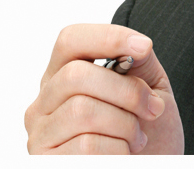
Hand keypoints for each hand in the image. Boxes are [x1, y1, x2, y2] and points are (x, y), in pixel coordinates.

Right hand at [25, 24, 183, 153]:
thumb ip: (139, 61)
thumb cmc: (148, 126)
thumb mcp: (150, 85)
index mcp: (65, 73)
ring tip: (137, 137)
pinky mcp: (46, 163)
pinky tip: (124, 154)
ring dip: (125, 124)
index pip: (70, 39)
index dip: (108, 37)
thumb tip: (136, 47)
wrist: (152, 163)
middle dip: (127, 90)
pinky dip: (118, 149)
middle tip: (153, 107)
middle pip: (75, 76)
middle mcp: (44, 102)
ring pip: (81, 111)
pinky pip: (86, 146)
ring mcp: (40, 135)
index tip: (144, 47)